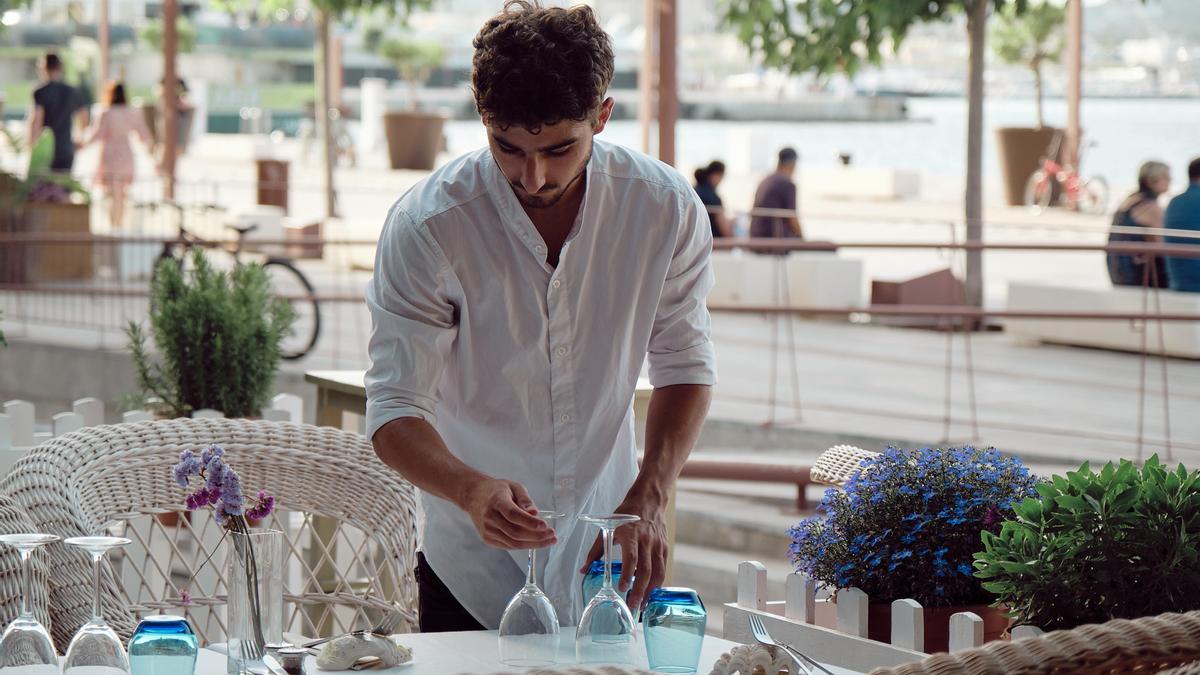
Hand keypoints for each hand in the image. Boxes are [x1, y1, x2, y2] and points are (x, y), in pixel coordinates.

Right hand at [459, 478, 556, 549]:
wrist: (474, 496)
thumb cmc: (496, 491)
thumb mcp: (514, 487)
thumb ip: (525, 500)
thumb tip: (535, 514)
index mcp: (496, 501)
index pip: (513, 515)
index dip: (530, 522)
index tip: (545, 525)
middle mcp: (489, 517)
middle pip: (515, 532)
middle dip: (537, 536)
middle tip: (552, 535)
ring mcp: (487, 530)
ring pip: (513, 543)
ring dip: (534, 544)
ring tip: (549, 540)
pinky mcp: (488, 539)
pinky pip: (509, 546)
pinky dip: (524, 545)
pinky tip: (536, 541)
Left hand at [579, 493, 667, 612]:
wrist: (649, 500)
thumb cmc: (626, 514)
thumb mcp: (608, 528)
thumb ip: (596, 551)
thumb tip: (584, 569)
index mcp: (630, 535)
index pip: (632, 558)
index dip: (627, 574)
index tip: (622, 588)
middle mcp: (646, 541)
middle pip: (646, 569)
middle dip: (640, 590)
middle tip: (633, 605)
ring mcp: (658, 545)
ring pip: (658, 571)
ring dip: (650, 591)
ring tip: (643, 605)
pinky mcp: (665, 547)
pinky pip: (663, 568)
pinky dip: (657, 582)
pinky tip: (650, 593)